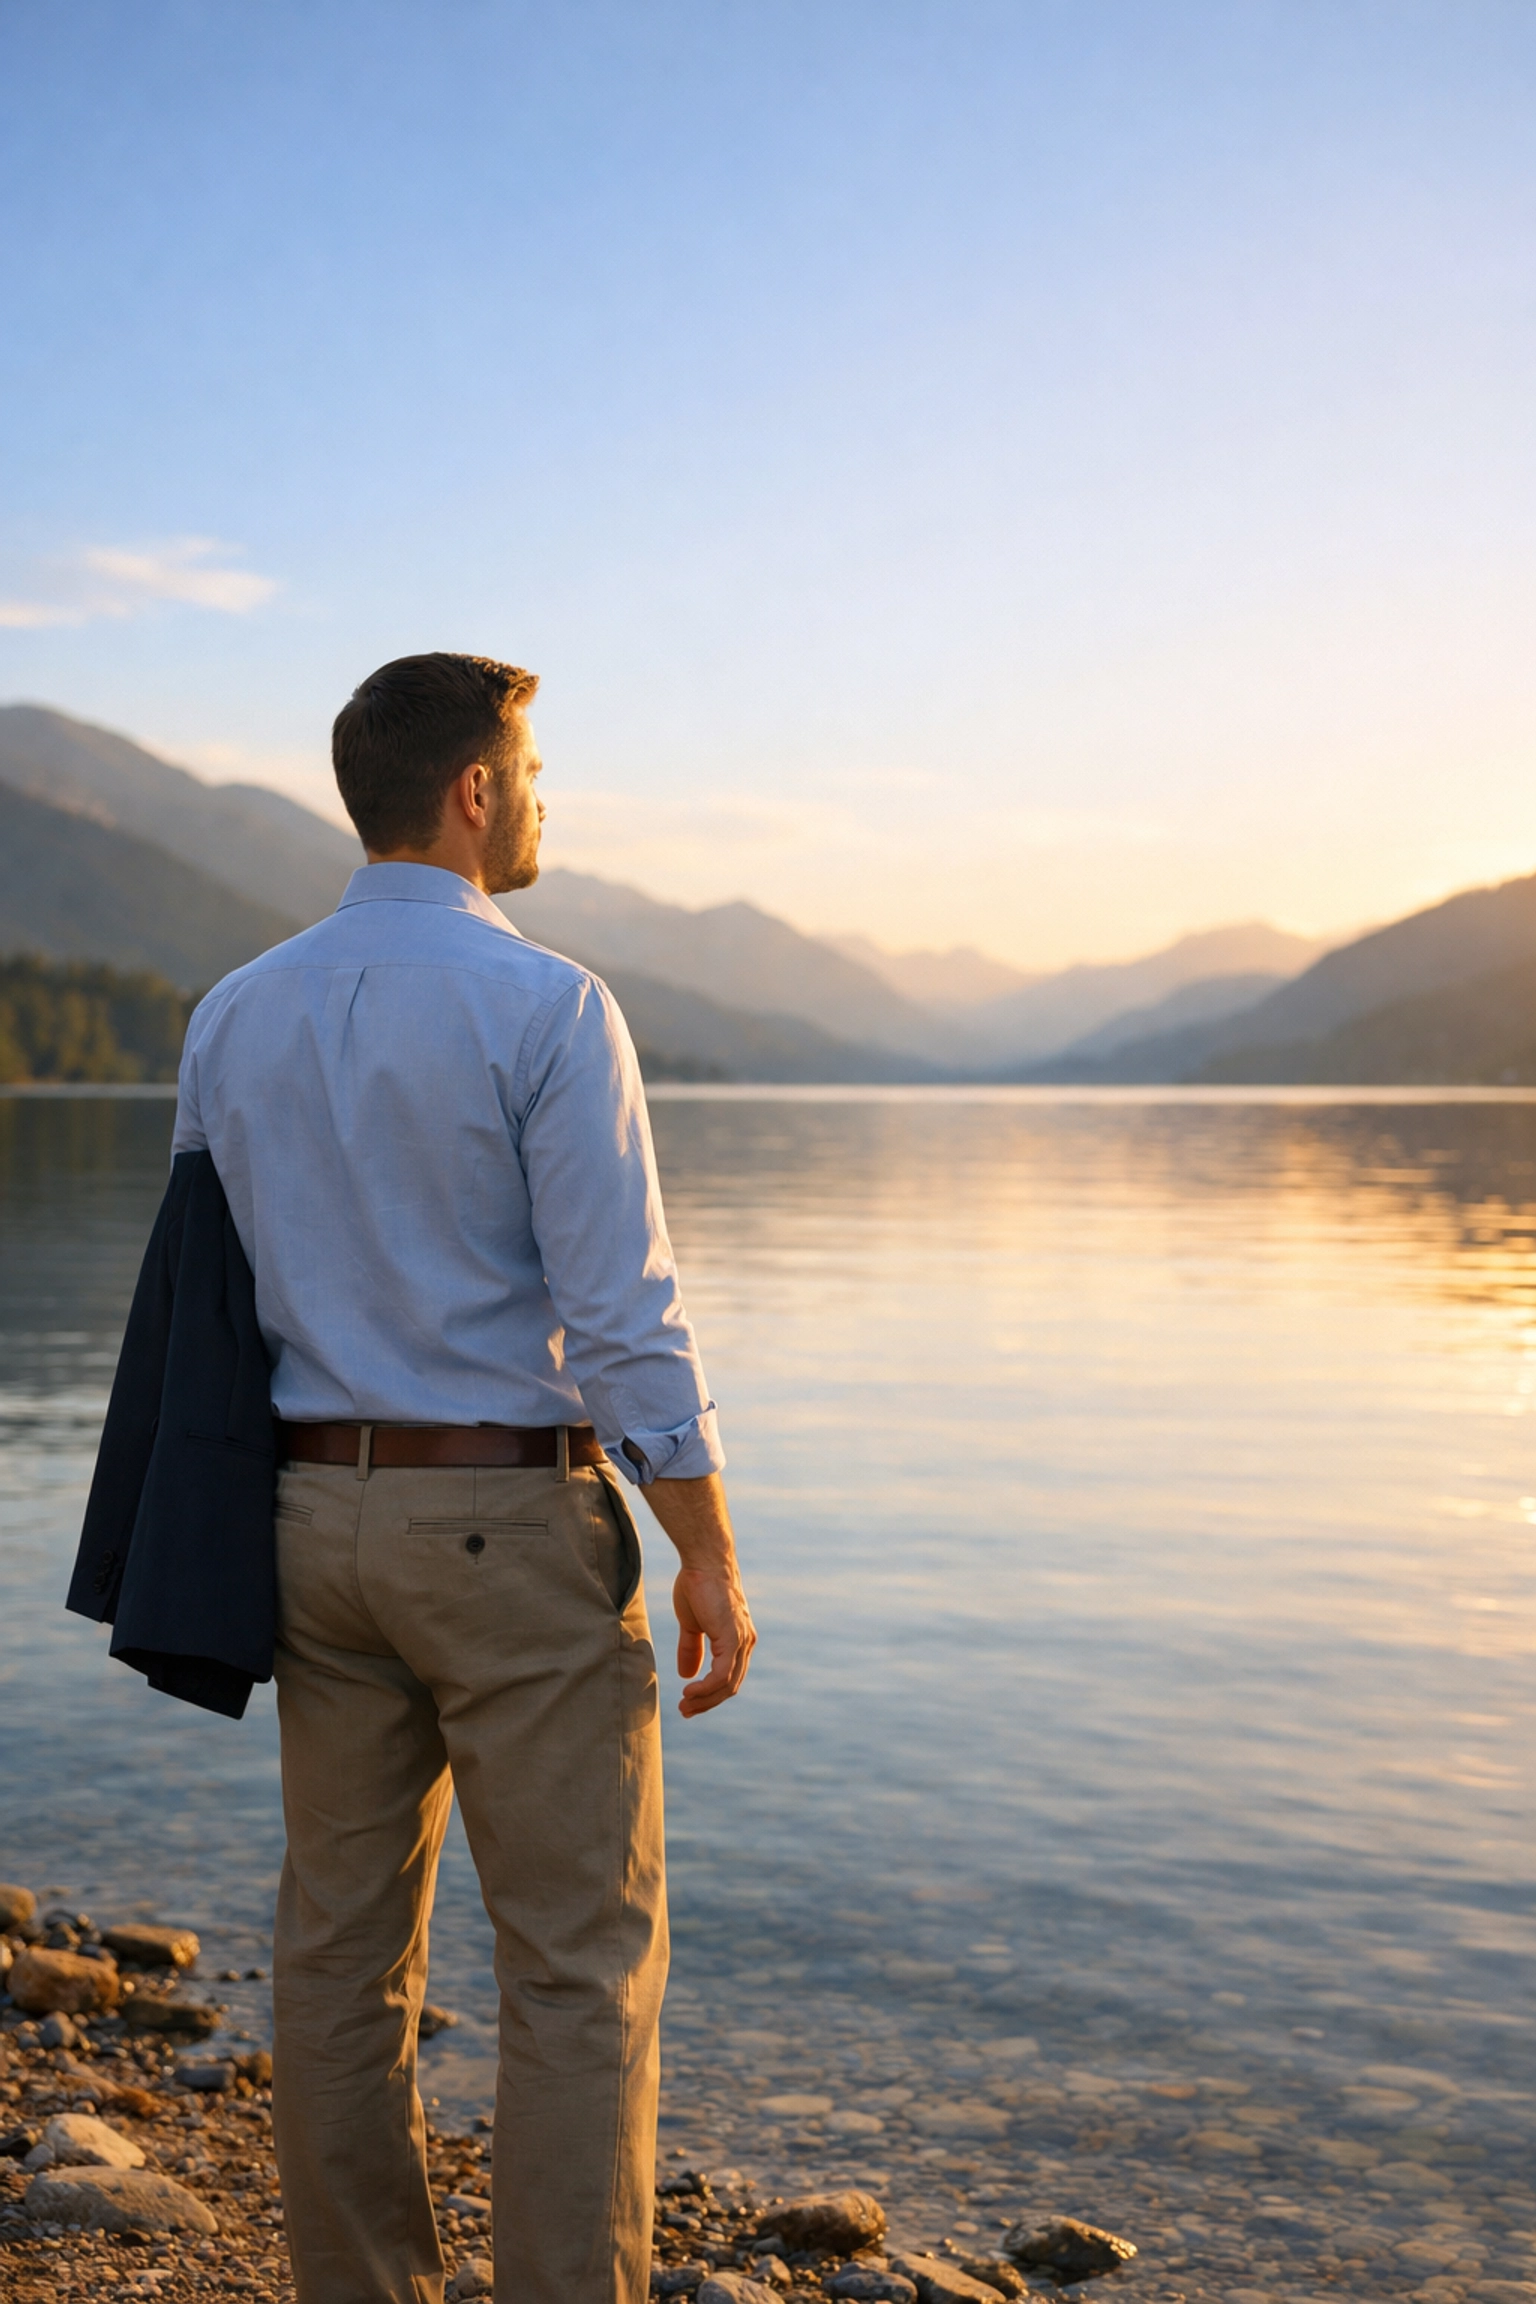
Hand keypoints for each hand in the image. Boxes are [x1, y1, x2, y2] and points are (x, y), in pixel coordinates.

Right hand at [673, 1564, 756, 1716]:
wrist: (703, 1562)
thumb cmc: (698, 1586)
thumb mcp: (692, 1624)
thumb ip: (691, 1648)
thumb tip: (686, 1674)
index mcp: (737, 1640)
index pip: (728, 1678)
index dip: (709, 1694)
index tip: (687, 1703)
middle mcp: (745, 1643)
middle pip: (730, 1686)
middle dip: (707, 1702)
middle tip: (684, 1712)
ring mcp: (741, 1641)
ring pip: (728, 1684)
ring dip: (705, 1699)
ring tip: (685, 1705)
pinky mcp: (733, 1638)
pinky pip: (723, 1674)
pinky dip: (707, 1687)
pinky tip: (690, 1691)